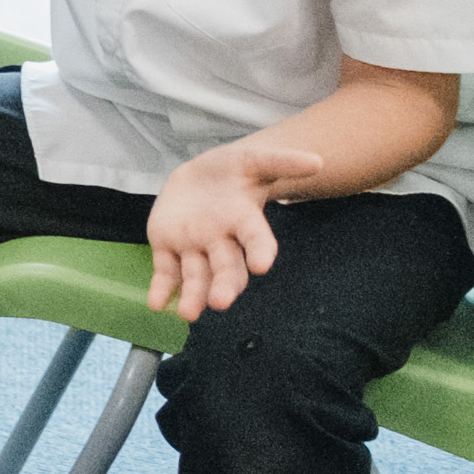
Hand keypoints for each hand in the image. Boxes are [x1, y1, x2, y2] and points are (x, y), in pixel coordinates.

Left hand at [147, 142, 325, 320]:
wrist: (202, 176)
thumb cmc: (235, 171)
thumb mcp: (256, 160)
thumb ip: (283, 162)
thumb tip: (317, 161)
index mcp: (245, 221)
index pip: (257, 240)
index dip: (260, 252)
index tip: (263, 265)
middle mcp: (222, 241)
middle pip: (227, 268)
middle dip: (224, 285)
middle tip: (221, 302)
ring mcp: (194, 247)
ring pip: (196, 276)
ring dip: (193, 295)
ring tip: (188, 313)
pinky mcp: (167, 247)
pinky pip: (166, 271)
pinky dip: (162, 288)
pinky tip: (156, 303)